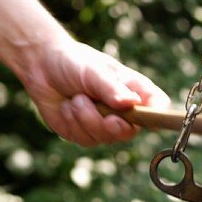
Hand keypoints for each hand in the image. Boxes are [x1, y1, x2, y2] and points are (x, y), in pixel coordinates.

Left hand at [20, 36, 170, 147]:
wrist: (42, 67)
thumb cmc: (74, 62)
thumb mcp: (93, 70)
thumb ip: (111, 88)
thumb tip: (130, 103)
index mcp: (135, 92)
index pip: (158, 107)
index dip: (159, 116)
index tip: (147, 117)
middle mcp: (124, 112)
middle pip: (131, 131)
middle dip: (114, 124)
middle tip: (107, 116)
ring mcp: (105, 126)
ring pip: (105, 137)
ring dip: (86, 118)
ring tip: (76, 98)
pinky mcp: (85, 135)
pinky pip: (85, 139)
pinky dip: (73, 122)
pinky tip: (67, 108)